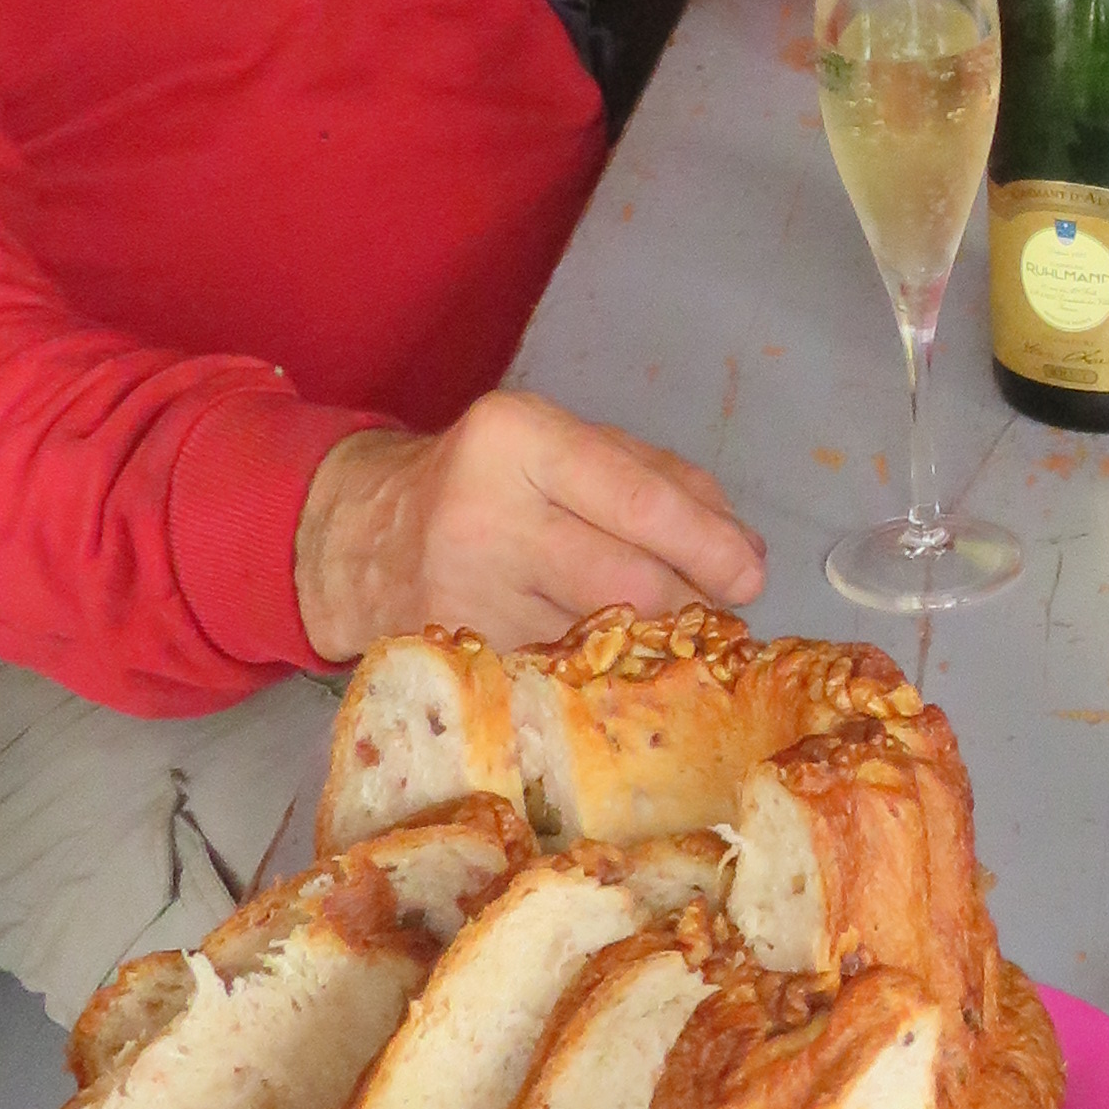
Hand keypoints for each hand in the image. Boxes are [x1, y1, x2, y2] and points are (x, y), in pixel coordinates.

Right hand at [296, 385, 764, 662]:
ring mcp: (468, 594)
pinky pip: (562, 669)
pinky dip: (602, 669)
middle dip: (692, 603)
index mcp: (520, 439)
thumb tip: (742, 548)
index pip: (641, 500)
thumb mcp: (560, 445)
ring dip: (653, 643)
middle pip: (631, 582)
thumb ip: (658, 479)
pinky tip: (609, 659)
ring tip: (667, 632)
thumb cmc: (485, 481)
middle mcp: (488, 515)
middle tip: (717, 610)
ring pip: (602, 637)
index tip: (751, 575)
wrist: (356, 537)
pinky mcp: (462, 654)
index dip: (709, 546)